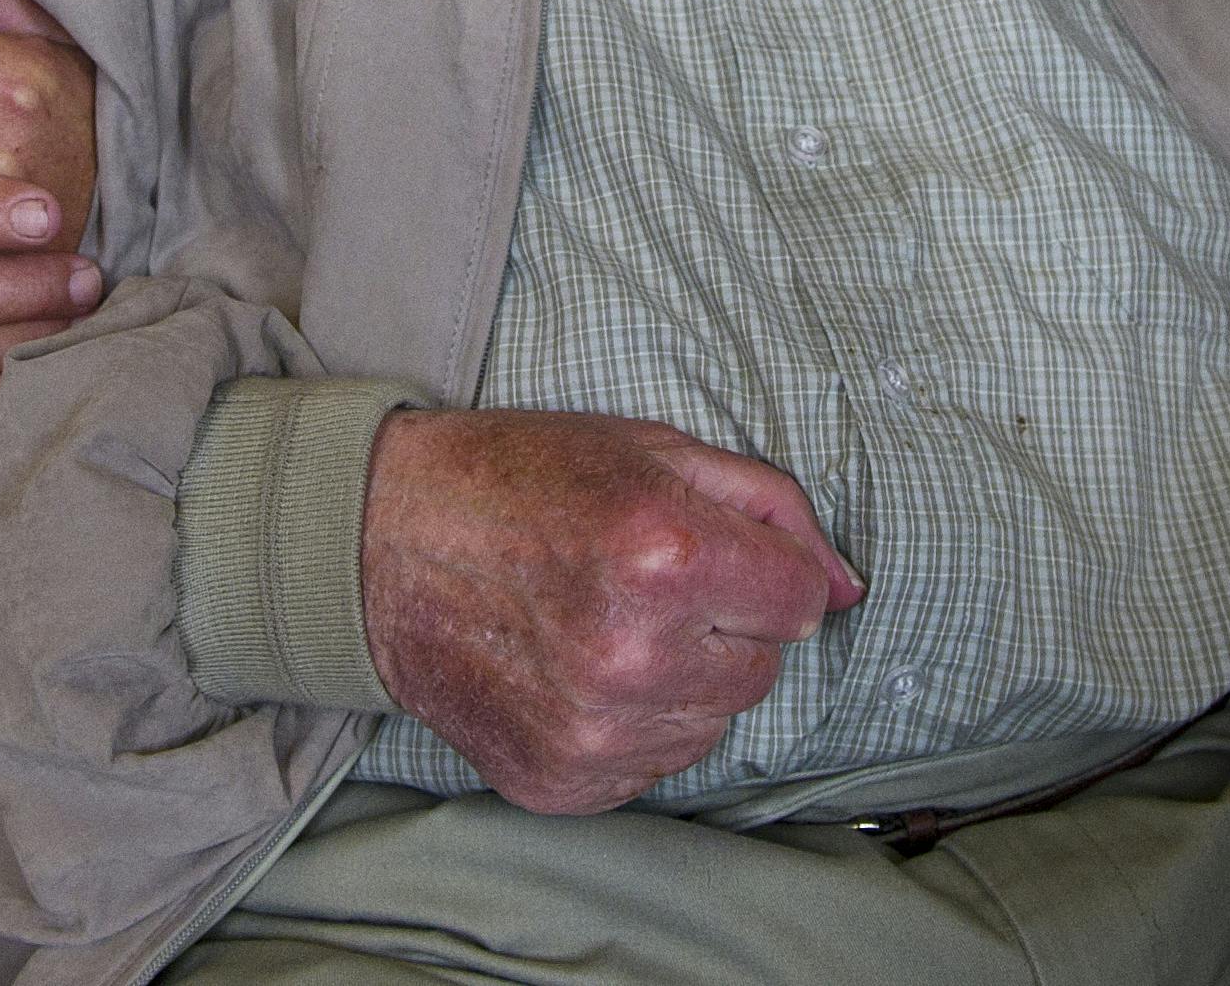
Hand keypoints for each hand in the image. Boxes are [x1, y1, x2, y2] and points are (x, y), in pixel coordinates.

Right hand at [359, 409, 862, 813]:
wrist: (380, 542)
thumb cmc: (520, 478)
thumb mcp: (651, 448)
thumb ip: (772, 508)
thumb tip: (849, 588)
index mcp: (668, 556)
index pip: (803, 601)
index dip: (764, 570)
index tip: (709, 553)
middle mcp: (637, 656)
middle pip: (762, 669)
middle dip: (721, 626)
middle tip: (637, 582)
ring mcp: (596, 732)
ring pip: (711, 723)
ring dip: (679, 680)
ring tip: (599, 625)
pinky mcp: (562, 781)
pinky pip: (651, 766)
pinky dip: (628, 725)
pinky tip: (571, 672)